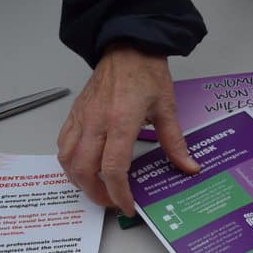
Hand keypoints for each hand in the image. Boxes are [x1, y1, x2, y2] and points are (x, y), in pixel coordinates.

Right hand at [57, 44, 199, 215]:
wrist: (127, 46)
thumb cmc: (147, 73)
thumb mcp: (167, 108)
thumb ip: (175, 142)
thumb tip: (188, 166)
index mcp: (120, 121)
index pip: (113, 168)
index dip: (119, 193)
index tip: (128, 206)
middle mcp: (96, 122)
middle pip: (84, 169)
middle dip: (97, 193)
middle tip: (112, 202)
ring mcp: (82, 117)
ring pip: (67, 159)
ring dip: (79, 180)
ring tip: (98, 188)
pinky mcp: (75, 113)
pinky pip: (63, 143)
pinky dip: (70, 161)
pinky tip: (85, 166)